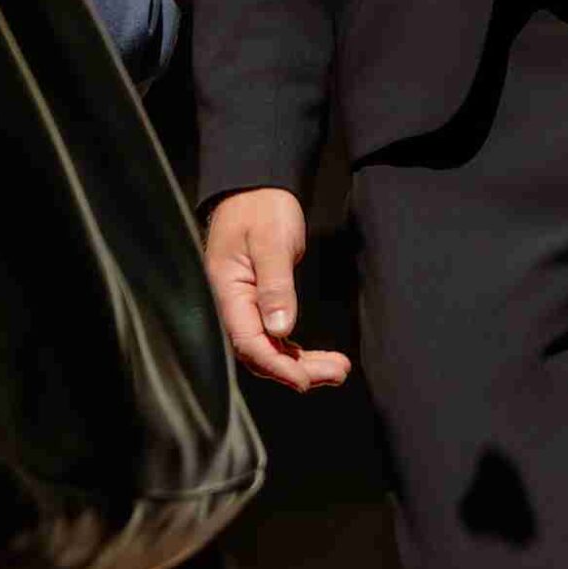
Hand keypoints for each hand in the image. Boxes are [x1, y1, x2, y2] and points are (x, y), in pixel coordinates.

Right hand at [203, 186, 346, 391]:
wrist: (258, 188)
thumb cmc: (261, 208)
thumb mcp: (271, 241)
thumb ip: (275, 285)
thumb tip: (280, 329)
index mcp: (228, 291)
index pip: (248, 342)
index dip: (277, 366)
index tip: (306, 380)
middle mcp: (233, 303)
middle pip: (260, 352)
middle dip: (297, 370)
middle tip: (337, 374)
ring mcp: (245, 304)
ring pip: (269, 347)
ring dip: (301, 363)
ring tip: (338, 370)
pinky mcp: (259, 301)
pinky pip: (274, 336)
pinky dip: (295, 351)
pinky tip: (318, 358)